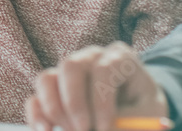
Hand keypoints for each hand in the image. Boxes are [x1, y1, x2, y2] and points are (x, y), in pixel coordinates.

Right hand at [26, 42, 168, 130]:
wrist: (137, 110)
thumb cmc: (144, 110)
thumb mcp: (146, 116)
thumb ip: (126, 122)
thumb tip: (99, 130)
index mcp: (119, 58)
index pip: (103, 70)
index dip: (101, 101)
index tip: (105, 128)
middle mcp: (90, 58)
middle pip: (70, 67)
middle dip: (74, 103)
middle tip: (83, 130)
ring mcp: (67, 72)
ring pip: (46, 79)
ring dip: (54, 109)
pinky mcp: (52, 89)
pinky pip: (35, 98)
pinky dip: (37, 116)